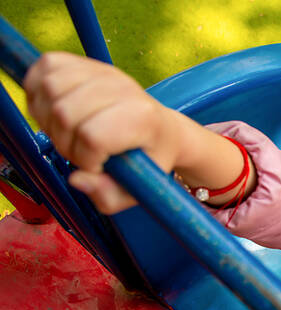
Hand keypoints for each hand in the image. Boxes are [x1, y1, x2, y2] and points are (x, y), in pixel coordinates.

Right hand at [23, 52, 179, 212]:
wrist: (161, 129)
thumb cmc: (148, 160)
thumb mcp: (138, 189)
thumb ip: (109, 196)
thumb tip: (77, 180)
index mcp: (143, 119)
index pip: (92, 136)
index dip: (85, 159)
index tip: (97, 165)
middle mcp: (124, 88)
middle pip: (65, 113)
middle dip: (64, 141)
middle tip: (80, 150)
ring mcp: (105, 71)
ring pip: (50, 88)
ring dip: (48, 118)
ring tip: (68, 132)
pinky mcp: (86, 62)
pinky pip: (46, 68)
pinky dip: (39, 91)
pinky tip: (54, 110)